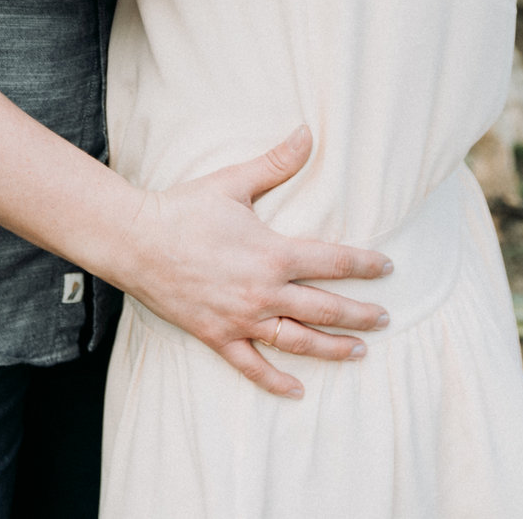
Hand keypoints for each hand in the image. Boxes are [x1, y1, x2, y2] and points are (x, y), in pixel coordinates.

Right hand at [110, 127, 392, 399]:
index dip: (365, 265)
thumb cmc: (184, 208)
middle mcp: (264, 292)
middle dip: (361, 315)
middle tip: (385, 319)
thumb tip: (306, 132)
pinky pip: (252, 366)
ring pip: (298, 341)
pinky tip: (297, 391)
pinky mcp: (217, 336)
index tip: (387, 268)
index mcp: (273, 253)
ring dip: (333, 349)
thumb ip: (276, 162)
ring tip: (359, 352)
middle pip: (326, 308)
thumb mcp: (234, 182)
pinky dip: (276, 381)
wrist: (135, 240)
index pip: (334, 262)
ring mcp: (241, 318)